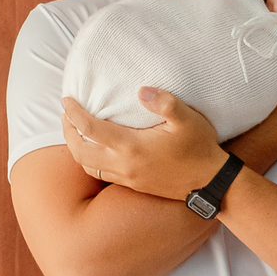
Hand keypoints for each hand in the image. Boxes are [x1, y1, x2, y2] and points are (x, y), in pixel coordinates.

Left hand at [61, 87, 228, 200]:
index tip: (66, 100)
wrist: (211, 183)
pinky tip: (96, 150)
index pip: (90, 129)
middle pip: (80, 152)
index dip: (74, 113)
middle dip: (68, 133)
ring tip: (75, 132)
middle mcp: (125, 165)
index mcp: (132, 147)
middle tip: (65, 115)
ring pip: (88, 167)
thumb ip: (164, 102)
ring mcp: (128, 178)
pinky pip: (101, 174)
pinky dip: (90, 161)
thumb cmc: (200, 148)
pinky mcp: (134, 185)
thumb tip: (141, 90)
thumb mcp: (188, 119)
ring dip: (76, 149)